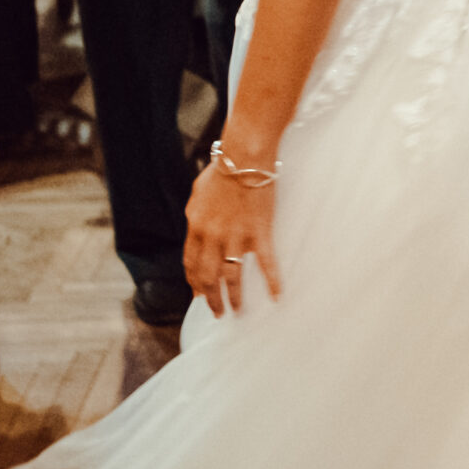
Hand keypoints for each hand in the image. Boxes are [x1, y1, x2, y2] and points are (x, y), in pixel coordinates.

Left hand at [184, 131, 278, 310]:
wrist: (245, 157)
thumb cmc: (223, 170)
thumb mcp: (197, 194)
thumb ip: (196, 216)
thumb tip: (196, 229)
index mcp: (196, 227)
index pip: (191, 263)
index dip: (194, 282)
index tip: (197, 295)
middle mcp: (213, 236)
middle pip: (208, 276)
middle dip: (210, 298)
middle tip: (216, 311)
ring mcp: (237, 236)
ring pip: (232, 276)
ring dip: (234, 297)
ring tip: (237, 311)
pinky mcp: (259, 233)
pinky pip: (266, 263)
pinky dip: (272, 282)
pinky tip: (276, 297)